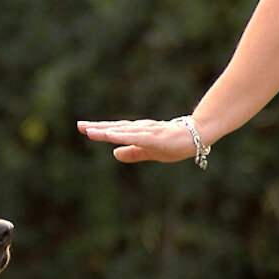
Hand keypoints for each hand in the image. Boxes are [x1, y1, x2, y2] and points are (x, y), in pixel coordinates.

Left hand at [76, 119, 196, 163]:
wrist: (199, 136)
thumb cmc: (175, 143)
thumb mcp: (149, 152)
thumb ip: (132, 152)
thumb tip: (114, 153)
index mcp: (138, 133)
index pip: (115, 130)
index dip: (99, 129)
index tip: (83, 127)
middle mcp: (140, 130)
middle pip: (116, 128)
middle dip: (97, 127)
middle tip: (79, 125)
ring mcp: (147, 133)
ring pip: (123, 132)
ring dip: (107, 131)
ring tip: (90, 131)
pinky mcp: (155, 138)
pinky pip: (136, 137)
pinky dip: (122, 136)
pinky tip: (110, 136)